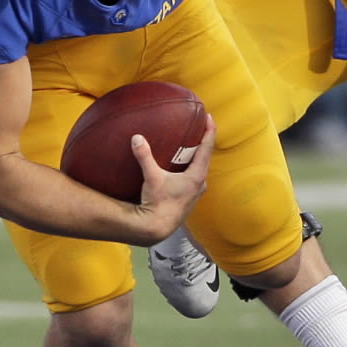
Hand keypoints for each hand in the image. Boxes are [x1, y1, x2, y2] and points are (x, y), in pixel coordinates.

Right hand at [131, 115, 214, 244]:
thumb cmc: (158, 203)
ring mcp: (195, 193)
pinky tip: (180, 170)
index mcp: (196, 176)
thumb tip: (137, 138)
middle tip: (200, 129)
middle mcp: (200, 184)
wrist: (157, 227)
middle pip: (205, 158)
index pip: (206, 148)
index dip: (209, 132)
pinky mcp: (188, 200)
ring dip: (197, 159)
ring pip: (199, 170)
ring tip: (190, 148)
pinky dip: (190, 170)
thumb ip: (145, 156)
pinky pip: (193, 180)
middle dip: (203, 143)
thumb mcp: (152, 177)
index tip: (210, 118)